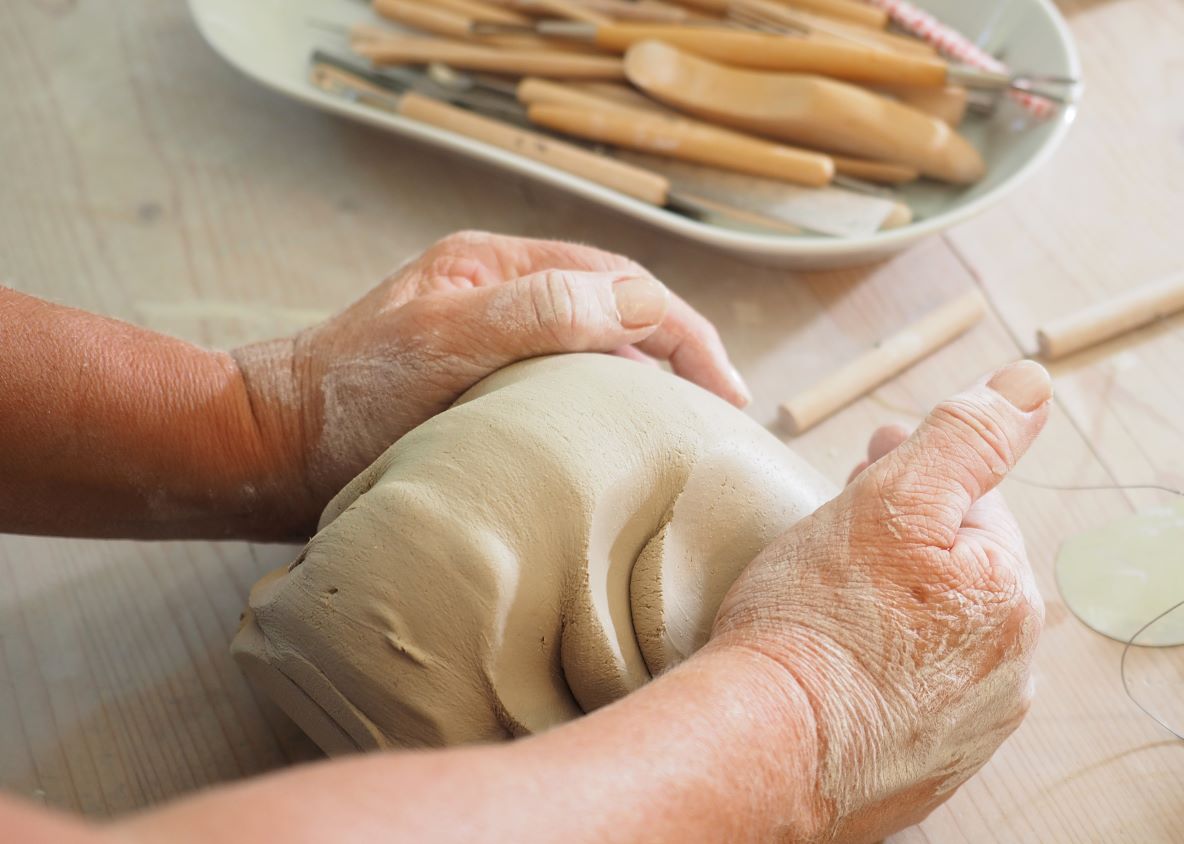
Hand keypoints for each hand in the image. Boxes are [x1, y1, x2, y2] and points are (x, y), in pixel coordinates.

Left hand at [233, 231, 748, 533]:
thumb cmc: (346, 401)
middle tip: (726, 414)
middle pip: (616, 311)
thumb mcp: (443, 344)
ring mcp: (487, 341)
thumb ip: (540, 311)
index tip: (729, 393)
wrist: (265, 452)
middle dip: (680, 355)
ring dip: (648, 383)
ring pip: (594, 349)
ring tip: (690, 430)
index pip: (621, 284)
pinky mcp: (475, 389)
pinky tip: (621, 444)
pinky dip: (607, 408)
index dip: (686, 334)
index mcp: (498, 267)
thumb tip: (640, 302)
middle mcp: (499, 296)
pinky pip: (564, 386)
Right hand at [709, 360, 1052, 841]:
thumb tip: (1031, 384)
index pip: (976, 508)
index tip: (865, 468)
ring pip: (938, 639)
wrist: (761, 750)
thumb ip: (968, 438)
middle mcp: (1011, 674)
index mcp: (1011, 598)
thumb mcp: (893, 499)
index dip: (916, 478)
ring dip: (898, 609)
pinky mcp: (924, 772)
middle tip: (839, 530)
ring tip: (831, 600)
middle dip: (910, 542)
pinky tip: (835, 666)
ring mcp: (970, 733)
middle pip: (959, 575)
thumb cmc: (815, 620)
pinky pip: (911, 700)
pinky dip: (881, 674)